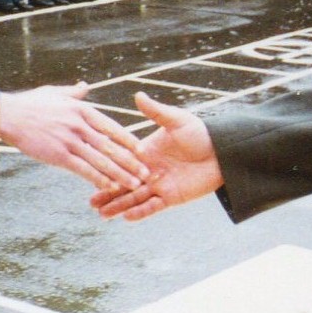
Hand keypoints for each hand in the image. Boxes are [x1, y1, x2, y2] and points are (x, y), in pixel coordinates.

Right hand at [0, 83, 146, 191]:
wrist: (8, 115)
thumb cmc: (31, 103)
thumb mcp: (55, 92)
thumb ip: (73, 92)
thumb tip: (85, 85)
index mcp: (81, 109)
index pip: (111, 126)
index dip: (128, 140)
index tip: (142, 150)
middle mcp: (79, 124)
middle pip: (111, 146)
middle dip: (131, 161)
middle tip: (147, 173)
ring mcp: (70, 140)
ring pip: (101, 160)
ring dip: (120, 174)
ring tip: (135, 184)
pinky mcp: (58, 155)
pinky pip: (83, 169)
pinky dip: (98, 179)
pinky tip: (109, 188)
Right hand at [90, 92, 222, 220]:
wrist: (222, 152)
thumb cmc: (200, 134)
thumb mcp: (176, 121)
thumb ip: (156, 111)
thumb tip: (138, 94)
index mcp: (147, 152)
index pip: (122, 160)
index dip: (106, 166)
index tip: (89, 169)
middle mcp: (149, 170)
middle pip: (124, 183)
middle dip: (107, 192)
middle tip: (89, 202)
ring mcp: (160, 185)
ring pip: (135, 198)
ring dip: (119, 206)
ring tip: (102, 214)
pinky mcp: (172, 197)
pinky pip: (153, 207)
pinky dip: (140, 212)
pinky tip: (126, 217)